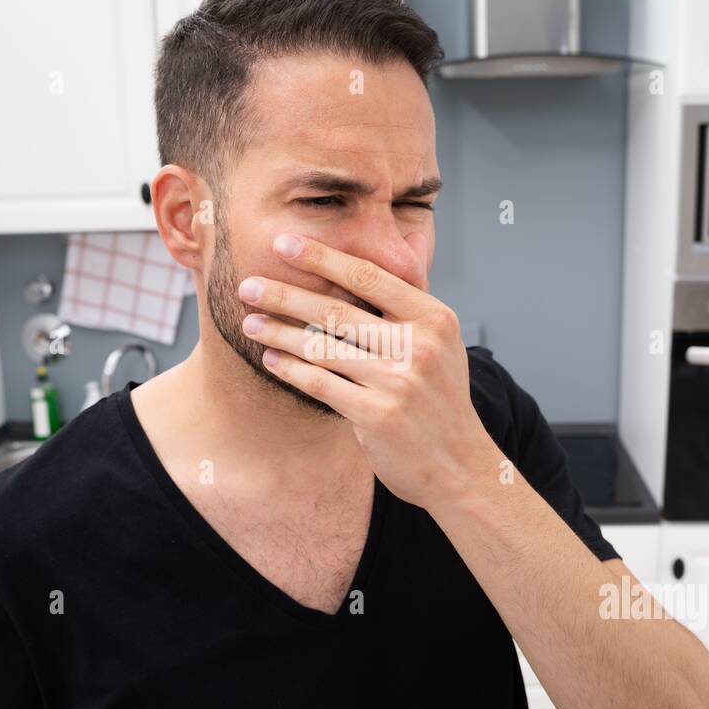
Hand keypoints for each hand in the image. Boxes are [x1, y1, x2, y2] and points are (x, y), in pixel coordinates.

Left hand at [238, 233, 500, 508]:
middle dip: (285, 294)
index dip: (322, 257)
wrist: (460, 465)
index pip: (369, 276)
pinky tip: (270, 359)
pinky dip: (291, 369)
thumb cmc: (440, 401)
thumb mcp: (440, 345)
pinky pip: (321, 383)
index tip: (284, 243)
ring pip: (322, 346)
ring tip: (250, 322)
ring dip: (279, 332)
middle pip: (337, 310)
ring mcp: (398, 381)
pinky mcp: (377, 415)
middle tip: (248, 284)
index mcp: (434, 318)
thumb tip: (353, 269)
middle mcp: (419, 345)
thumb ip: (404, 310)